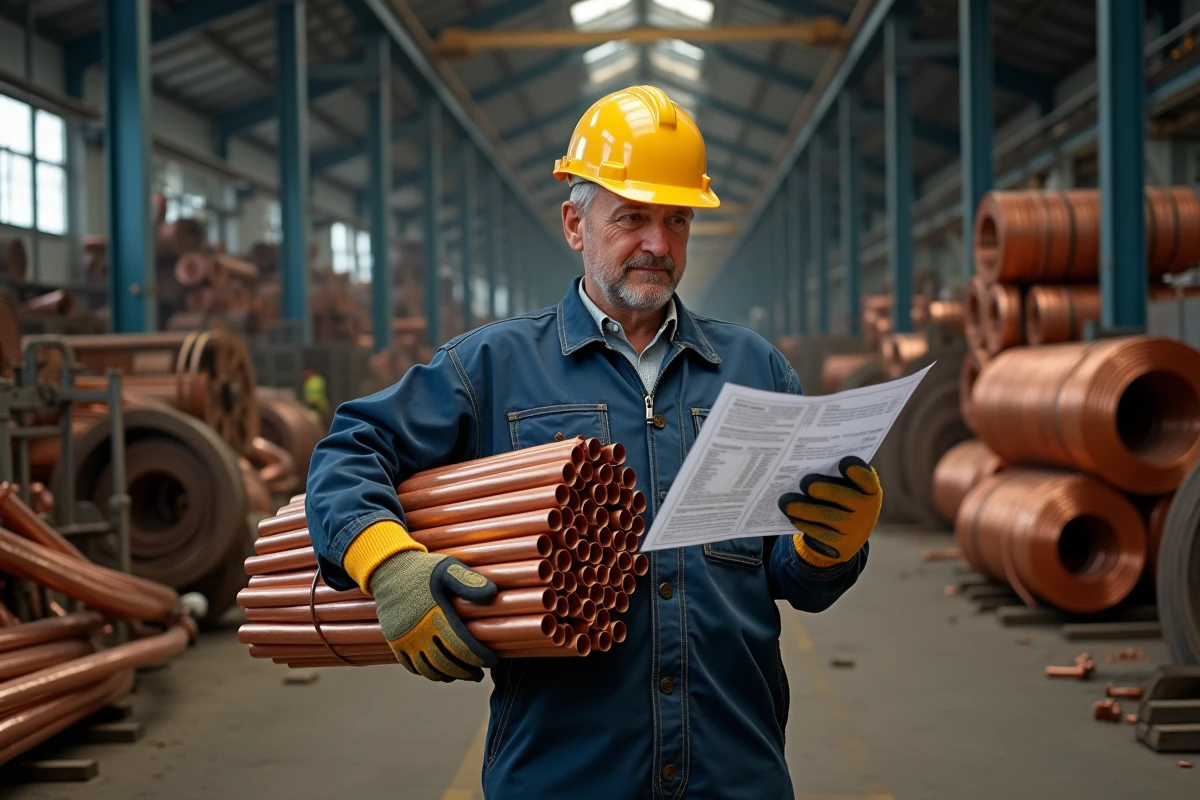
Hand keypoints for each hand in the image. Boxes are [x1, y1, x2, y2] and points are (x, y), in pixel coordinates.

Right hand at [369, 550, 497, 681]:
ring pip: (429, 670)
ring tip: (463, 675)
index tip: (492, 661)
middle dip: (466, 672)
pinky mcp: (394, 643)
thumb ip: (468, 582)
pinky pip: (412, 667)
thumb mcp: (447, 568)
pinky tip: (441, 672)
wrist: (388, 570)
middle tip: (479, 674)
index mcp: (434, 615)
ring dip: (448, 676)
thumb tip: (492, 594)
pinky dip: (428, 673)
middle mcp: (418, 632)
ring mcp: (404, 640)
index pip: (462, 647)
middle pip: (446, 664)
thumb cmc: (422, 569)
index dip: (479, 658)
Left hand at [777, 455, 881, 567]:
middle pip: (845, 497)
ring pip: (827, 515)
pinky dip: (804, 524)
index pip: (867, 478)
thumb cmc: (843, 501)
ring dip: (804, 508)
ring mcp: (855, 528)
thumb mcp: (847, 488)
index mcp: (870, 489)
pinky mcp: (842, 544)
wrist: (849, 535)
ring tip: (785, 501)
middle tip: (805, 483)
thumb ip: (835, 476)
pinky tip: (793, 516)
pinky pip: (820, 533)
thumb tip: (805, 467)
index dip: (857, 470)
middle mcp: (867, 509)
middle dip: (824, 489)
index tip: (843, 463)